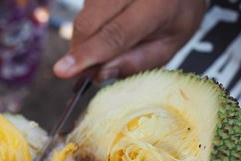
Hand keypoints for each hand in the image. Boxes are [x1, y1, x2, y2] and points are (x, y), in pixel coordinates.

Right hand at [53, 0, 206, 80]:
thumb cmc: (176, 16)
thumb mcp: (168, 46)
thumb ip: (136, 62)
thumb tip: (99, 74)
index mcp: (157, 6)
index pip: (115, 34)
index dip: (87, 55)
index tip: (63, 71)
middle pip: (90, 22)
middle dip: (79, 51)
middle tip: (80, 70)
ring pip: (84, 14)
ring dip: (84, 39)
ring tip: (103, 45)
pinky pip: (86, 6)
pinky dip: (89, 26)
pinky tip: (104, 29)